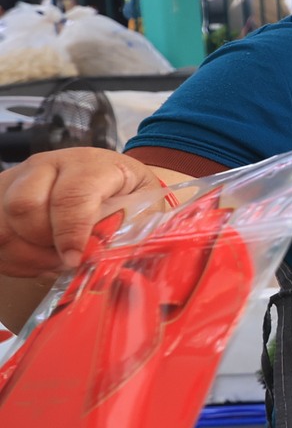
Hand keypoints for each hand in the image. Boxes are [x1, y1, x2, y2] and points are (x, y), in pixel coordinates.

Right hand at [0, 147, 170, 274]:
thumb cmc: (127, 196)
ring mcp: (17, 179)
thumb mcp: (142, 209)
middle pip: (24, 206)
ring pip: (1, 223)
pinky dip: (9, 257)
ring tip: (52, 262)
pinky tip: (36, 260)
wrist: (110, 181)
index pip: (71, 195)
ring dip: (23, 254)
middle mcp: (47, 165)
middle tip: (63, 260)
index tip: (75, 259)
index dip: (70, 232)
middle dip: (41, 243)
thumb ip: (129, 232)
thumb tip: (115, 262)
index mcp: (89, 164)